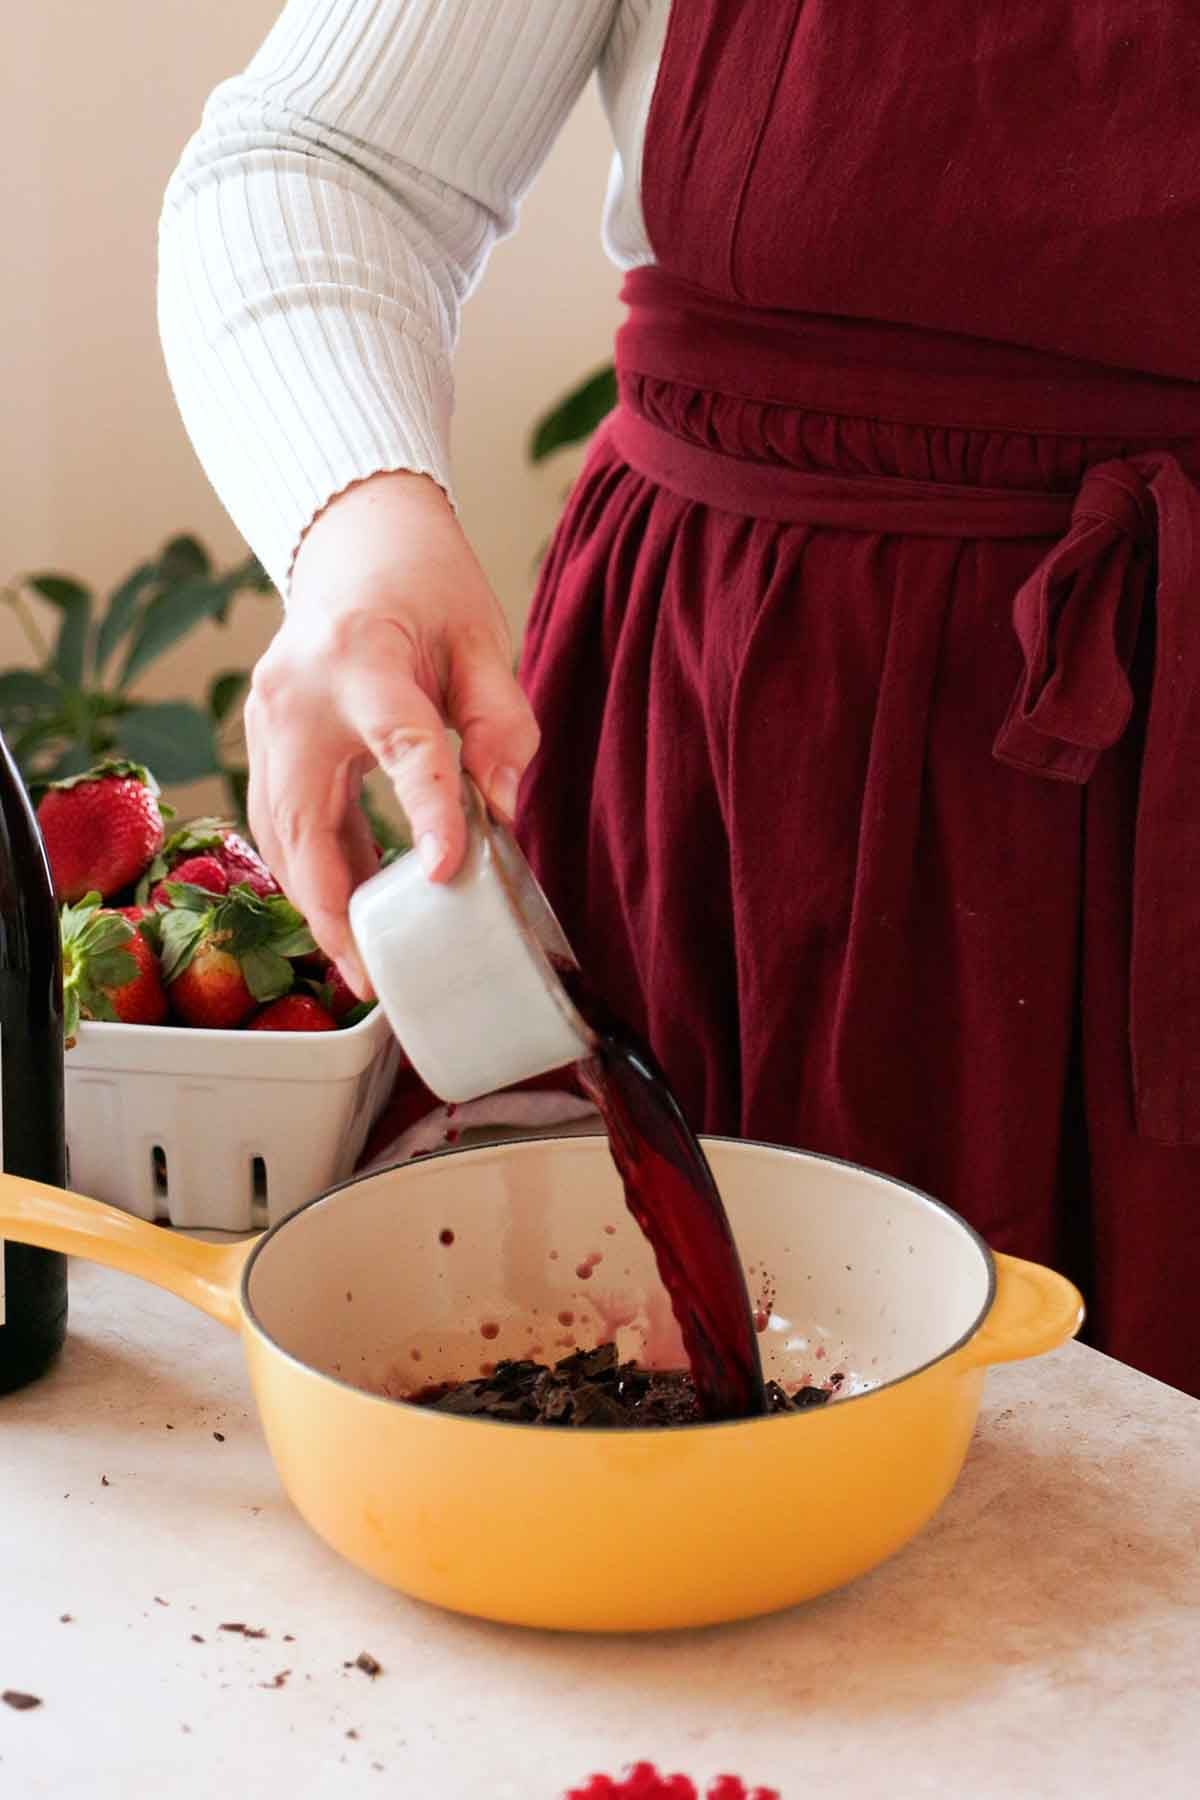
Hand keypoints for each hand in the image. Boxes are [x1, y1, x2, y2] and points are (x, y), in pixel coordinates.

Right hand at [245, 471, 538, 993]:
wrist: (355, 543)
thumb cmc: (426, 587)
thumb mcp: (484, 641)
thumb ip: (503, 725)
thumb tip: (502, 815)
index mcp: (362, 656)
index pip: (401, 745)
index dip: (425, 813)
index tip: (448, 872)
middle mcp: (295, 694)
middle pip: (303, 819)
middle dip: (335, 907)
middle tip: (376, 977)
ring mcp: (265, 720)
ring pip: (279, 835)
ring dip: (319, 901)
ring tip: (366, 962)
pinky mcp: (262, 741)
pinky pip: (279, 823)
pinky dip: (312, 871)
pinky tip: (353, 909)